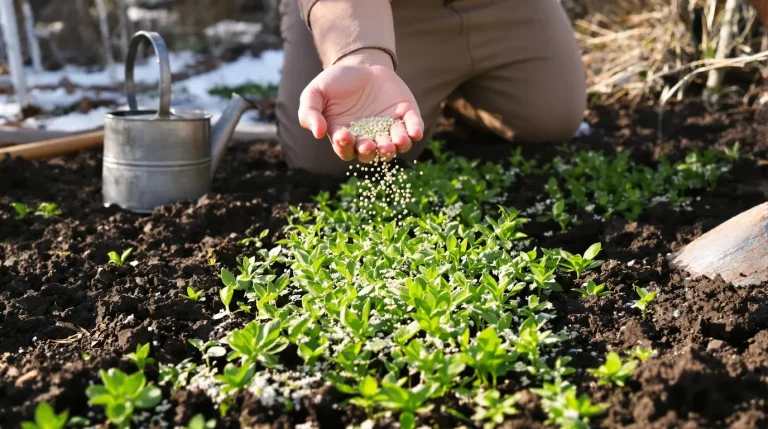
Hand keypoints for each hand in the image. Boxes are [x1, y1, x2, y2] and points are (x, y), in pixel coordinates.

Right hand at [298, 49, 423, 162]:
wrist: (360, 64)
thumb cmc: (335, 82)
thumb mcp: (315, 92)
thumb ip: (309, 112)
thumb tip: (317, 133)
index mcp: (345, 137)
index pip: (345, 149)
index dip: (345, 145)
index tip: (344, 135)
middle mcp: (368, 138)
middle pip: (371, 153)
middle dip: (371, 151)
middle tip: (370, 145)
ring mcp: (388, 128)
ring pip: (394, 145)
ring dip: (396, 147)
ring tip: (395, 142)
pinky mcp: (405, 115)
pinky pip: (412, 127)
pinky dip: (415, 130)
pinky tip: (414, 132)